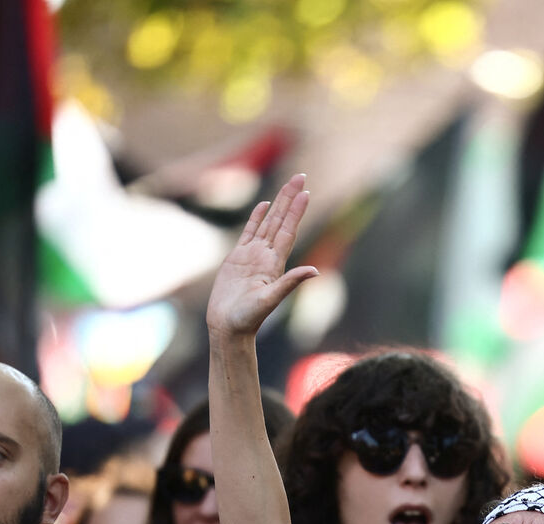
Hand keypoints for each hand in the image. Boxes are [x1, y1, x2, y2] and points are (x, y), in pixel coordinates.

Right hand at [206, 174, 318, 339]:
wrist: (228, 327)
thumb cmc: (248, 318)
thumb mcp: (270, 300)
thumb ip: (290, 283)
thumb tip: (314, 271)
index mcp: (275, 263)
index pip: (288, 231)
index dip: (297, 211)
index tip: (306, 192)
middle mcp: (267, 255)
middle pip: (281, 220)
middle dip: (290, 198)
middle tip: (301, 176)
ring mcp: (253, 255)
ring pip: (267, 222)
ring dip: (278, 204)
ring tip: (288, 185)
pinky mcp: (237, 258)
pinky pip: (250, 232)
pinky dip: (257, 217)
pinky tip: (264, 205)